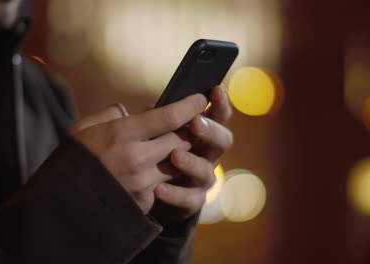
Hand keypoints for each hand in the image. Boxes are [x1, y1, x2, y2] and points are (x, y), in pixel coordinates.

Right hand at [70, 95, 207, 213]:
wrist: (61, 205)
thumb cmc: (73, 161)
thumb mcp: (85, 129)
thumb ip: (112, 114)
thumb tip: (139, 111)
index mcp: (121, 134)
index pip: (169, 116)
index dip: (189, 105)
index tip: (200, 98)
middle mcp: (136, 158)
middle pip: (181, 140)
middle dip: (190, 130)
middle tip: (193, 122)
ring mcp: (142, 183)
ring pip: (178, 163)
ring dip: (181, 153)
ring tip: (177, 144)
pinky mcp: (145, 202)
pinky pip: (164, 183)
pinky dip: (164, 174)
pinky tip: (155, 169)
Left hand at [151, 86, 233, 224]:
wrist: (146, 191)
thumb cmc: (151, 151)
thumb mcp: (152, 131)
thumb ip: (157, 118)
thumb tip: (154, 105)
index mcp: (202, 133)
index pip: (217, 115)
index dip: (220, 103)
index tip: (215, 90)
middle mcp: (208, 155)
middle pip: (223, 141)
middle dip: (211, 131)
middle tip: (195, 123)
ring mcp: (201, 179)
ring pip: (206, 172)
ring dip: (192, 163)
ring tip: (175, 156)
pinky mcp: (191, 201)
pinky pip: (189, 200)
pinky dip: (174, 194)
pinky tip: (158, 189)